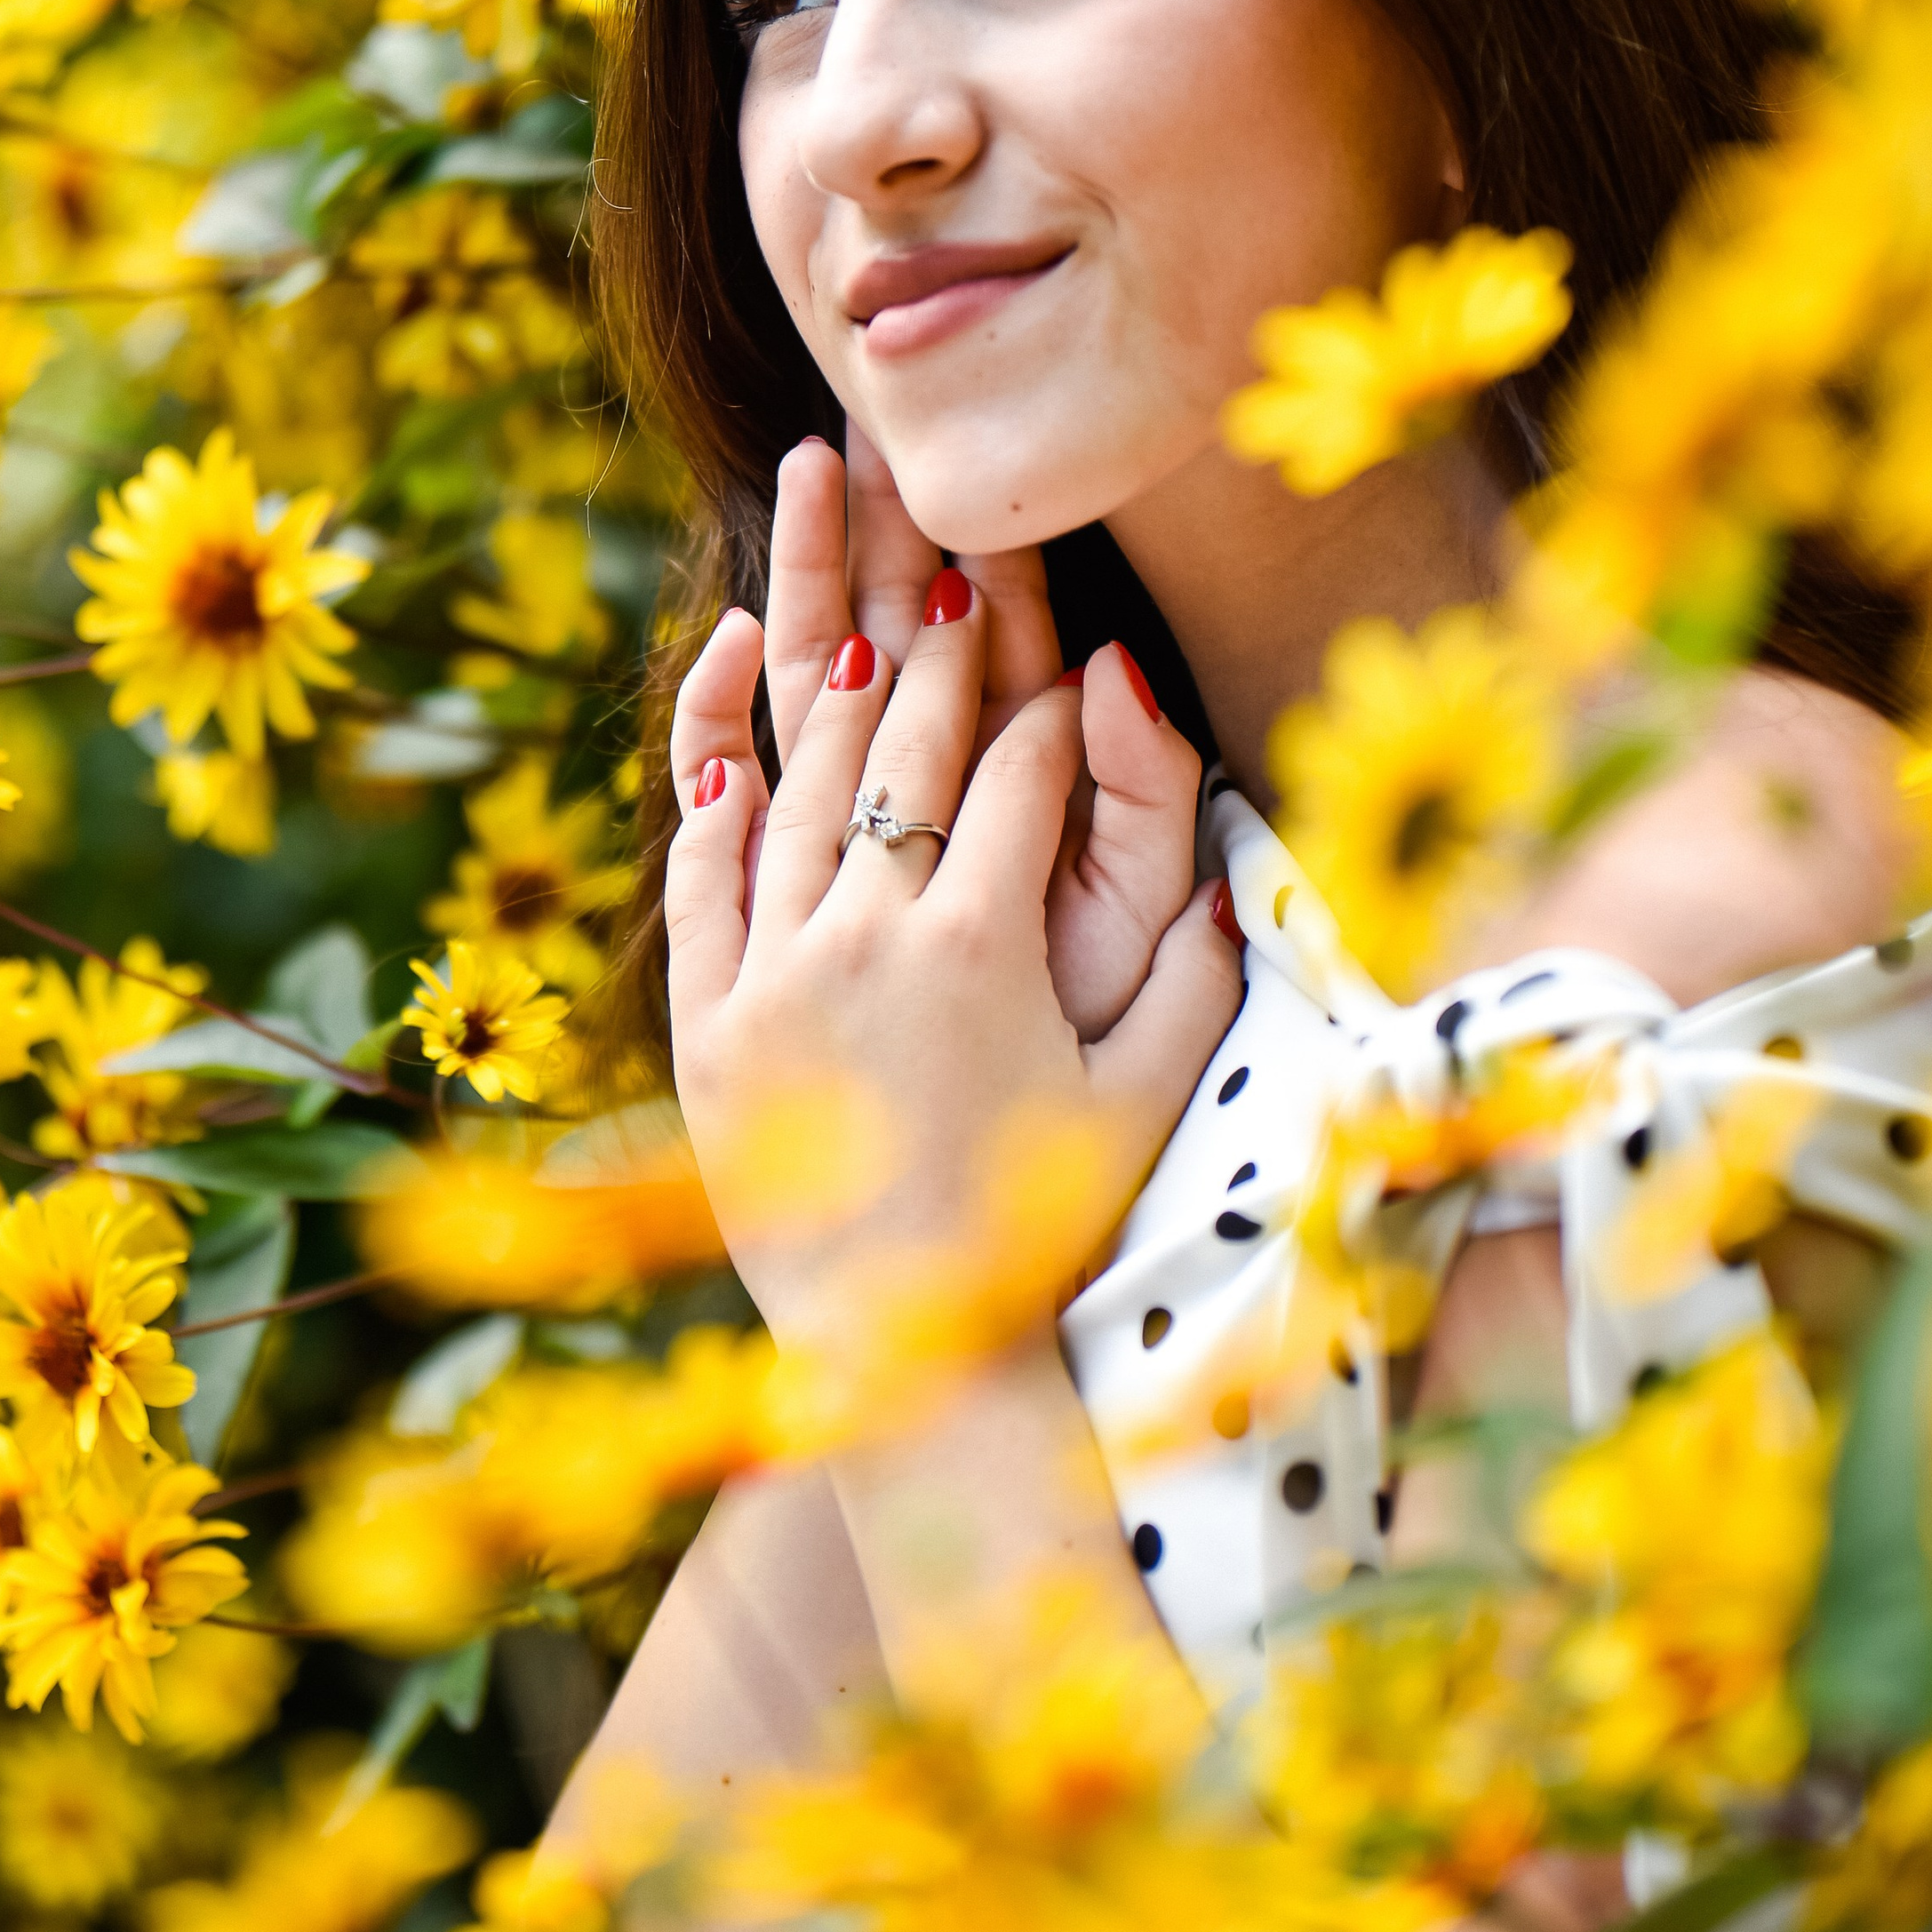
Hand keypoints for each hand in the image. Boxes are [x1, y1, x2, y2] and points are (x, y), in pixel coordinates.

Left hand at [662, 554, 1240, 1362]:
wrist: (907, 1358)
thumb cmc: (1042, 1228)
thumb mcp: (1143, 1098)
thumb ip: (1195, 977)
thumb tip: (1232, 878)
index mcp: (984, 947)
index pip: (1020, 772)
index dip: (1051, 704)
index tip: (1067, 652)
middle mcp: (867, 938)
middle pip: (906, 750)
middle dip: (942, 648)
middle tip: (953, 572)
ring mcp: (772, 974)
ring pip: (802, 792)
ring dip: (835, 693)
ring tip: (860, 620)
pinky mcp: (703, 1024)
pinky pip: (699, 877)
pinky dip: (714, 793)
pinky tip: (731, 728)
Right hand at [758, 431, 1210, 1040]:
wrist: (1004, 1201)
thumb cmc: (1084, 1063)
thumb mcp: (1138, 916)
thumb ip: (1143, 793)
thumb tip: (1099, 663)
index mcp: (1040, 799)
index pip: (1022, 643)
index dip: (1007, 547)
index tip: (980, 449)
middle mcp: (950, 809)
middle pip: (922, 638)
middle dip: (903, 527)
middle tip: (869, 405)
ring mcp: (867, 846)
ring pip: (838, 681)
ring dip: (823, 570)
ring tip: (811, 463)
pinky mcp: (801, 897)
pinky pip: (760, 779)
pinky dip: (732, 712)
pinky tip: (736, 631)